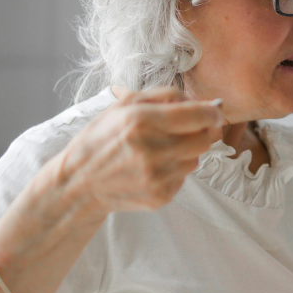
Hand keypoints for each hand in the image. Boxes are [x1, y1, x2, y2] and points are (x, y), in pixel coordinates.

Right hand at [53, 87, 223, 213]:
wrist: (78, 182)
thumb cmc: (102, 138)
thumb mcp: (124, 105)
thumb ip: (165, 96)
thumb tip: (204, 102)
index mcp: (141, 121)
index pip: (199, 115)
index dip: (212, 112)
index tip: (213, 111)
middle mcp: (151, 150)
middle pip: (205, 139)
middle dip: (203, 130)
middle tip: (189, 128)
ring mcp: (157, 176)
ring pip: (197, 159)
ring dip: (188, 151)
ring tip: (162, 149)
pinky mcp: (161, 196)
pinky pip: (184, 178)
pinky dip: (175, 170)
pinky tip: (153, 167)